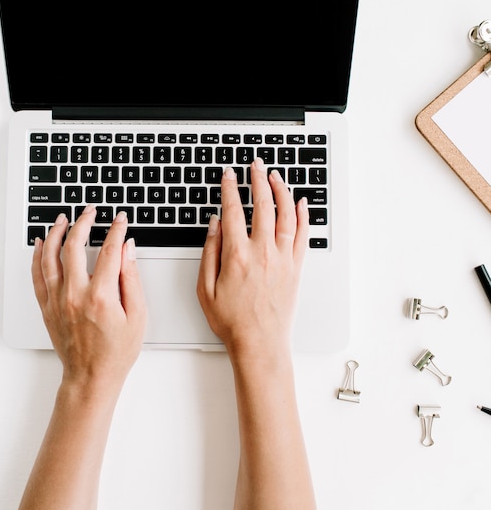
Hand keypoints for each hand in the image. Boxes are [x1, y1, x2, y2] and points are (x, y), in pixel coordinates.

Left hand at [31, 207, 146, 390]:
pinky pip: (38, 275)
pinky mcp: (47, 307)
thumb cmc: (116, 352)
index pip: (110, 251)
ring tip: (63, 219)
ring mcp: (58, 300)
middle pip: (75, 246)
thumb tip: (128, 250)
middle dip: (84, 222)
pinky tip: (41, 244)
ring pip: (51, 256)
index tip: (120, 220)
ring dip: (56, 233)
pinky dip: (37, 256)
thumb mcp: (137, 316)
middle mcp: (76, 295)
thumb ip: (132, 278)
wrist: (91, 377)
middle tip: (90, 212)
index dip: (116, 230)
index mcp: (101, 296)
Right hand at [196, 158, 308, 362]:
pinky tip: (302, 203)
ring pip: (286, 215)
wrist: (260, 343)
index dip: (230, 188)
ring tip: (276, 176)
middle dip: (258, 180)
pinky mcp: (296, 268)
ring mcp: (282, 259)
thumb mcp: (205, 288)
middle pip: (263, 205)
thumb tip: (214, 225)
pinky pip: (303, 235)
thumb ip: (209, 252)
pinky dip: (304, 216)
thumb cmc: (232, 321)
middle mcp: (263, 252)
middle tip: (256, 165)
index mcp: (237, 255)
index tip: (229, 175)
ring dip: (281, 191)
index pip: (233, 211)